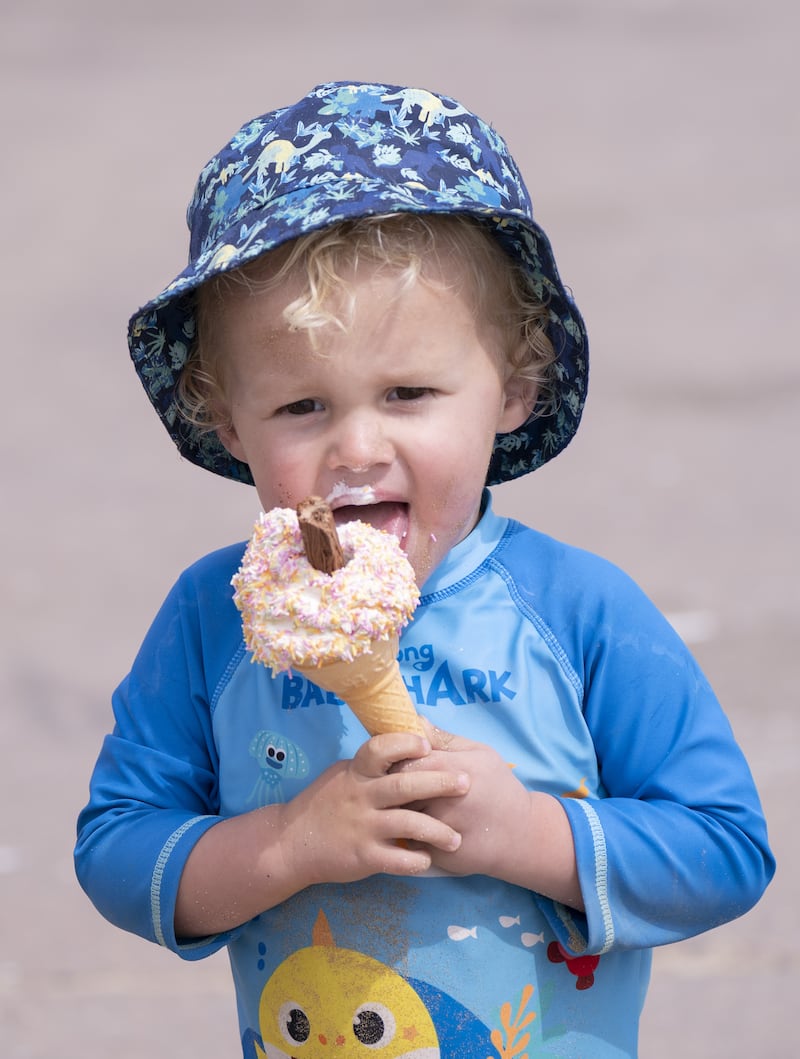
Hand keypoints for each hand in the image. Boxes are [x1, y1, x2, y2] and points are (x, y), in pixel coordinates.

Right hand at [281, 731, 469, 885]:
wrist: (292, 842)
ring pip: (408, 824)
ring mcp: (362, 827)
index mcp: (357, 772)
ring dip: (438, 830)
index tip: (428, 745)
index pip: (380, 749)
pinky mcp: (363, 856)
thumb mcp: (343, 774)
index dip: (405, 745)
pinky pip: (397, 859)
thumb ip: (371, 763)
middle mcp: (361, 796)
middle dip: (440, 783)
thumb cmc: (325, 803)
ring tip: (457, 838)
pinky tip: (429, 860)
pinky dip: (416, 860)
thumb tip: (409, 740)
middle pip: (405, 785)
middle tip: (466, 783)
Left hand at [395, 722, 582, 908]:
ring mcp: (440, 828)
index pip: (404, 760)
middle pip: (398, 789)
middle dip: (396, 788)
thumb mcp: (481, 754)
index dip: (399, 763)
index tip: (403, 765)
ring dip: (401, 811)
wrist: (521, 834)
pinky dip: (412, 835)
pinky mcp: (438, 853)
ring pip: (401, 815)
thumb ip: (445, 739)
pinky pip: (410, 840)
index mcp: (451, 769)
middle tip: (407, 789)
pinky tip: (423, 830)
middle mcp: (443, 799)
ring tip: (415, 808)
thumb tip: (415, 720)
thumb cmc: (498, 787)